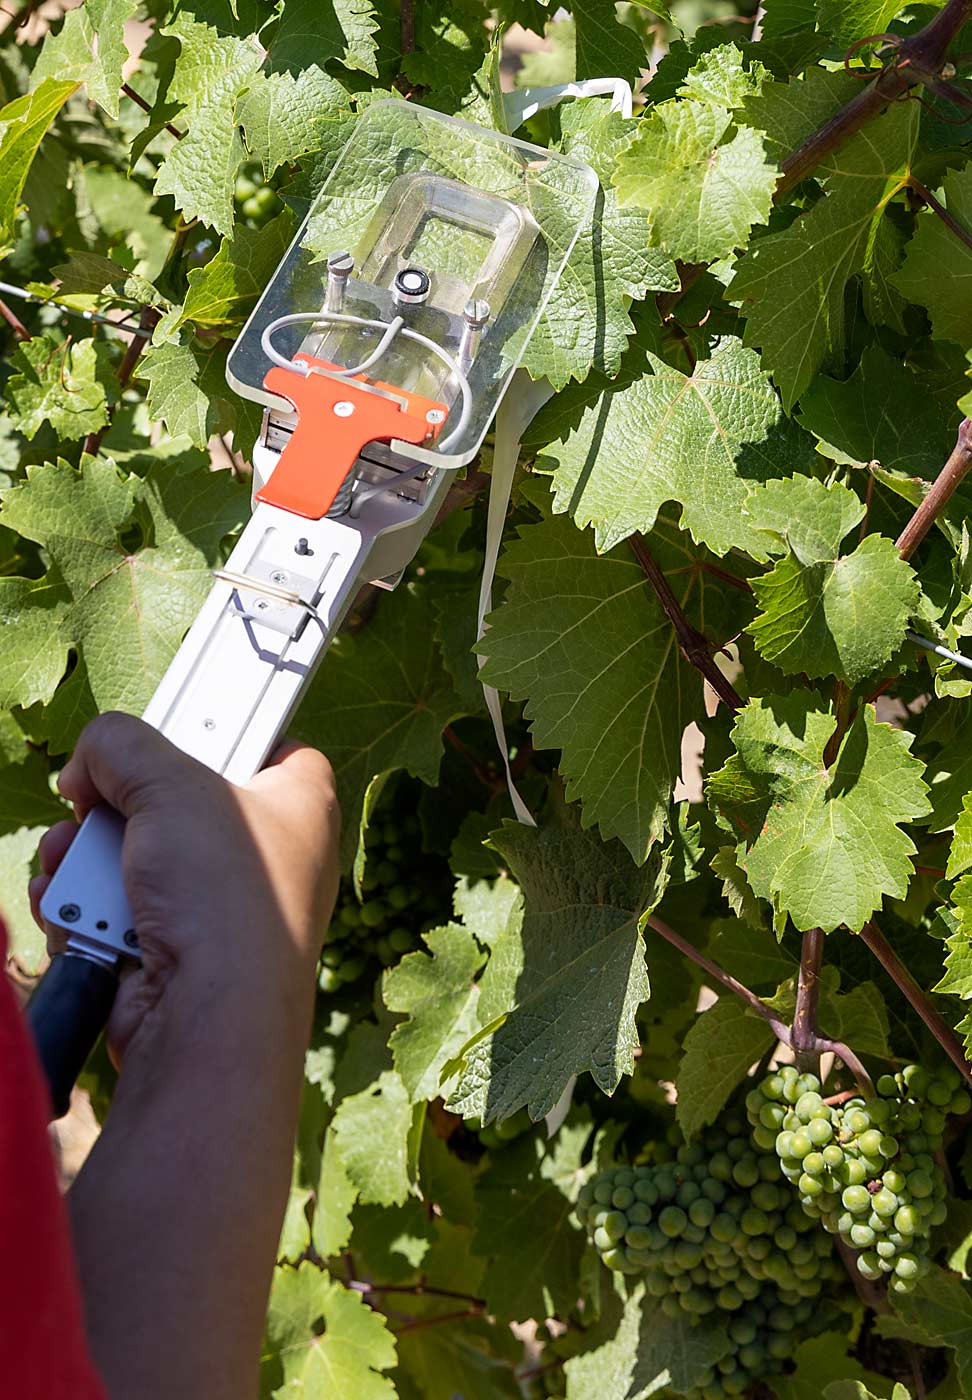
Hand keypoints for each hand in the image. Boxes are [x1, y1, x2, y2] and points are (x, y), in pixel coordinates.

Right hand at [29, 712, 339, 1060]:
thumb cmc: (223, 895)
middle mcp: (268, 854)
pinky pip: (118, 908)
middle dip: (115, 805)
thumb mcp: (170, 783)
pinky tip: (72, 909)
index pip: (264, 742)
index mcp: (300, 802)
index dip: (212, 731)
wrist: (208, 1018)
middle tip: (96, 802)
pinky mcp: (175, 950)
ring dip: (86, 858)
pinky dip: (86, 908)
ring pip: (133, 856)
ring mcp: (218, 907)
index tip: (168, 728)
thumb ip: (123, 745)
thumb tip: (92, 757)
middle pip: (175, 799)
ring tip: (73, 862)